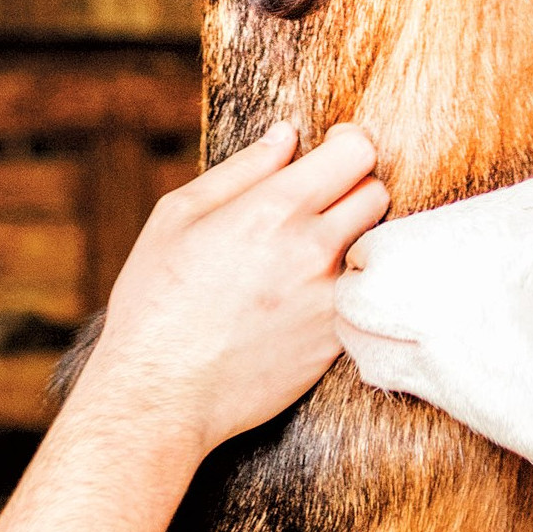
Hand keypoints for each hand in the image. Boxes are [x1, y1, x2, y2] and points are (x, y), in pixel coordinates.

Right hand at [76, 120, 389, 456]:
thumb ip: (242, 170)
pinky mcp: (335, 342)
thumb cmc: (156, 299)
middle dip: (353, 186)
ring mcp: (330, 300)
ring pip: (373, 245)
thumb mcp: (179, 216)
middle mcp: (314, 251)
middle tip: (318, 199)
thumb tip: (287, 137)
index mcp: (275, 209)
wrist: (161, 394)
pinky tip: (299, 295)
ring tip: (306, 250)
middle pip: (376, 193)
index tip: (331, 149)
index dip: (349, 143)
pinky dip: (340, 285)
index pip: (358, 153)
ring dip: (351, 237)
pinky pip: (357, 294)